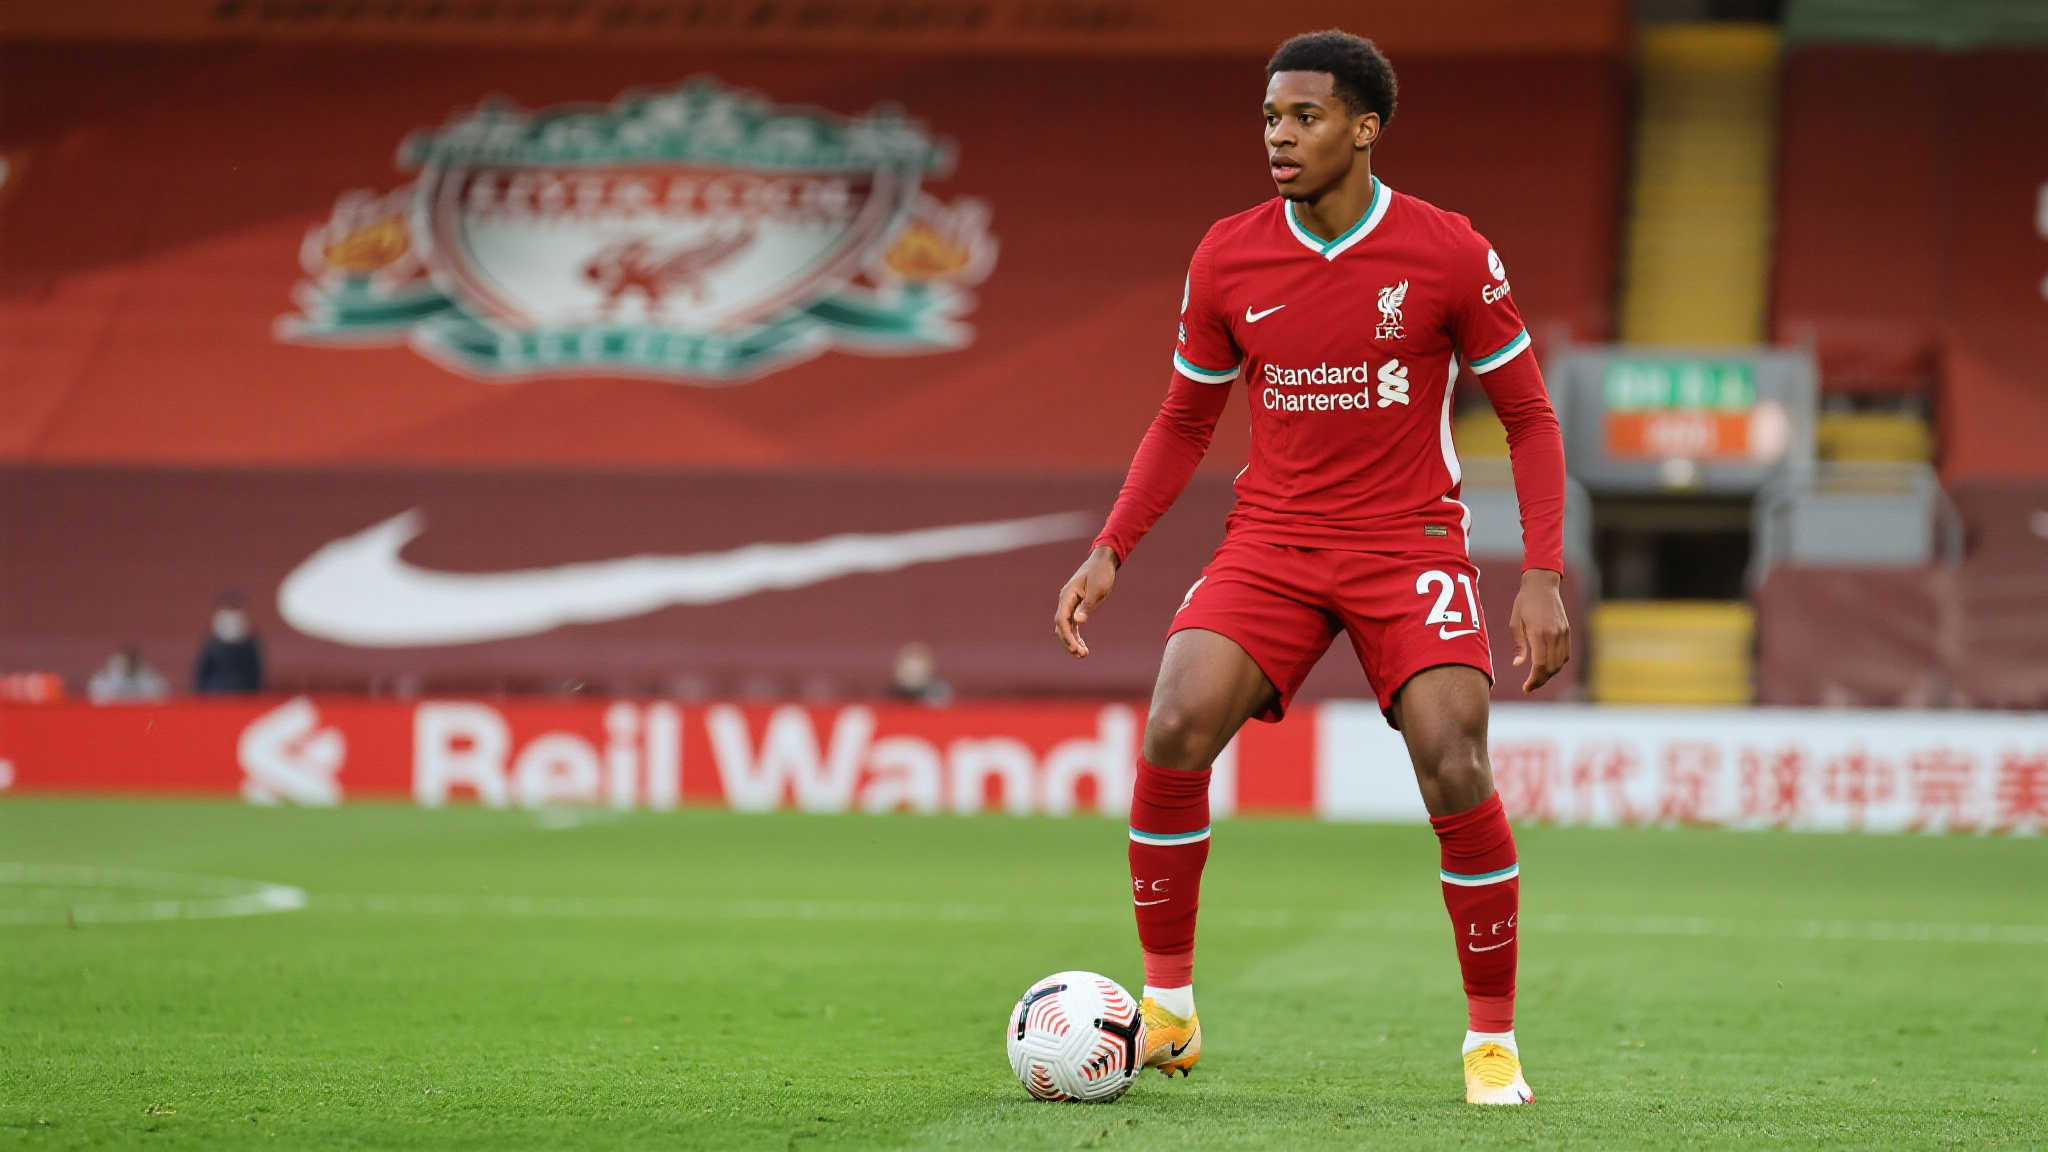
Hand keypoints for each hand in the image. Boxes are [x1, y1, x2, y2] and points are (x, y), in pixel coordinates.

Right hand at [1053, 546, 1118, 658]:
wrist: (1103, 562)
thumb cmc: (1101, 574)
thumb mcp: (1097, 590)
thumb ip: (1087, 606)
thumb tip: (1078, 622)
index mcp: (1068, 595)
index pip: (1062, 620)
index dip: (1067, 636)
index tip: (1076, 648)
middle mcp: (1065, 600)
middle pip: (1061, 626)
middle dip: (1069, 641)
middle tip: (1081, 655)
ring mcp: (1070, 604)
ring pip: (1066, 627)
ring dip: (1072, 641)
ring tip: (1083, 655)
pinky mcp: (1076, 606)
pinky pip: (1072, 624)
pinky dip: (1076, 635)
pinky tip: (1083, 646)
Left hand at [1509, 568, 1569, 692]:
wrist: (1542, 585)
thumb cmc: (1524, 602)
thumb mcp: (1515, 623)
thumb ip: (1520, 646)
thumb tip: (1518, 665)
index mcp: (1538, 632)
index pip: (1539, 664)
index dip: (1533, 679)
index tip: (1526, 687)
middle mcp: (1553, 634)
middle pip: (1550, 667)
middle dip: (1540, 680)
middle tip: (1529, 686)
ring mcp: (1562, 633)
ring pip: (1560, 663)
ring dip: (1550, 674)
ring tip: (1538, 679)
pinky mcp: (1567, 631)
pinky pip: (1565, 654)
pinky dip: (1558, 664)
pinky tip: (1548, 667)